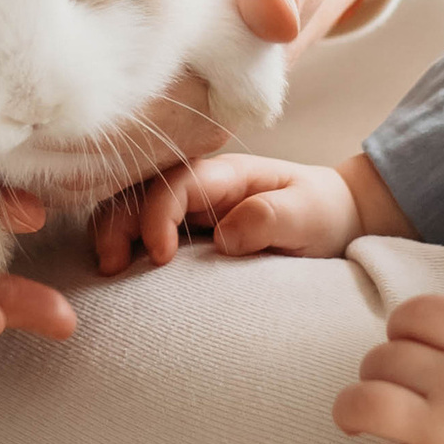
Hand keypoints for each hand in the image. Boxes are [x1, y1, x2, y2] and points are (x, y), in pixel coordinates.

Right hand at [90, 144, 407, 275]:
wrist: (336, 217)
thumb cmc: (322, 211)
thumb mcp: (308, 215)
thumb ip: (270, 219)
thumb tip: (225, 234)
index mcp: (227, 174)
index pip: (177, 184)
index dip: (158, 214)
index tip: (160, 256)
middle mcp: (200, 184)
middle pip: (141, 190)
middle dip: (118, 222)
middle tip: (111, 266)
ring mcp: (190, 205)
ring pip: (133, 207)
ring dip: (113, 232)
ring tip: (106, 270)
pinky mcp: (187, 227)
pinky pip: (143, 228)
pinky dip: (124, 243)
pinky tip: (117, 270)